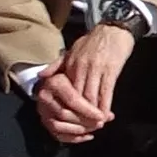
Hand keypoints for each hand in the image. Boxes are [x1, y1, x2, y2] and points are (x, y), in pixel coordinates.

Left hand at [39, 23, 135, 139]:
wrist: (114, 28)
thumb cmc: (93, 40)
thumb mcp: (72, 51)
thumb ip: (56, 65)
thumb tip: (41, 76)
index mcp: (70, 64)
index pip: (65, 91)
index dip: (66, 107)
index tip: (67, 119)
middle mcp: (81, 68)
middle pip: (77, 97)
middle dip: (79, 114)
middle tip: (83, 128)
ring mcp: (96, 69)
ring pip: (90, 97)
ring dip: (92, 114)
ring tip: (94, 125)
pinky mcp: (111, 70)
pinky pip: (106, 92)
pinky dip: (105, 106)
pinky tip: (105, 115)